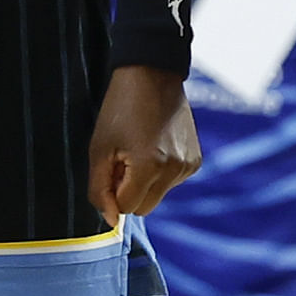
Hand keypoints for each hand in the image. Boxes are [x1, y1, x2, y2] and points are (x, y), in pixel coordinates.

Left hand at [86, 66, 200, 220]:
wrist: (152, 74)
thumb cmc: (120, 109)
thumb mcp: (99, 148)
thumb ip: (100, 189)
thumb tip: (111, 220)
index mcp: (149, 167)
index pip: (126, 208)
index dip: (112, 191)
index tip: (110, 166)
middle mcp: (174, 170)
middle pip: (144, 208)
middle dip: (129, 191)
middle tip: (122, 159)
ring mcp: (188, 166)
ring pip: (157, 196)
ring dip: (144, 182)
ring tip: (138, 148)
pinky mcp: (195, 161)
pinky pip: (171, 183)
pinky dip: (159, 173)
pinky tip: (155, 145)